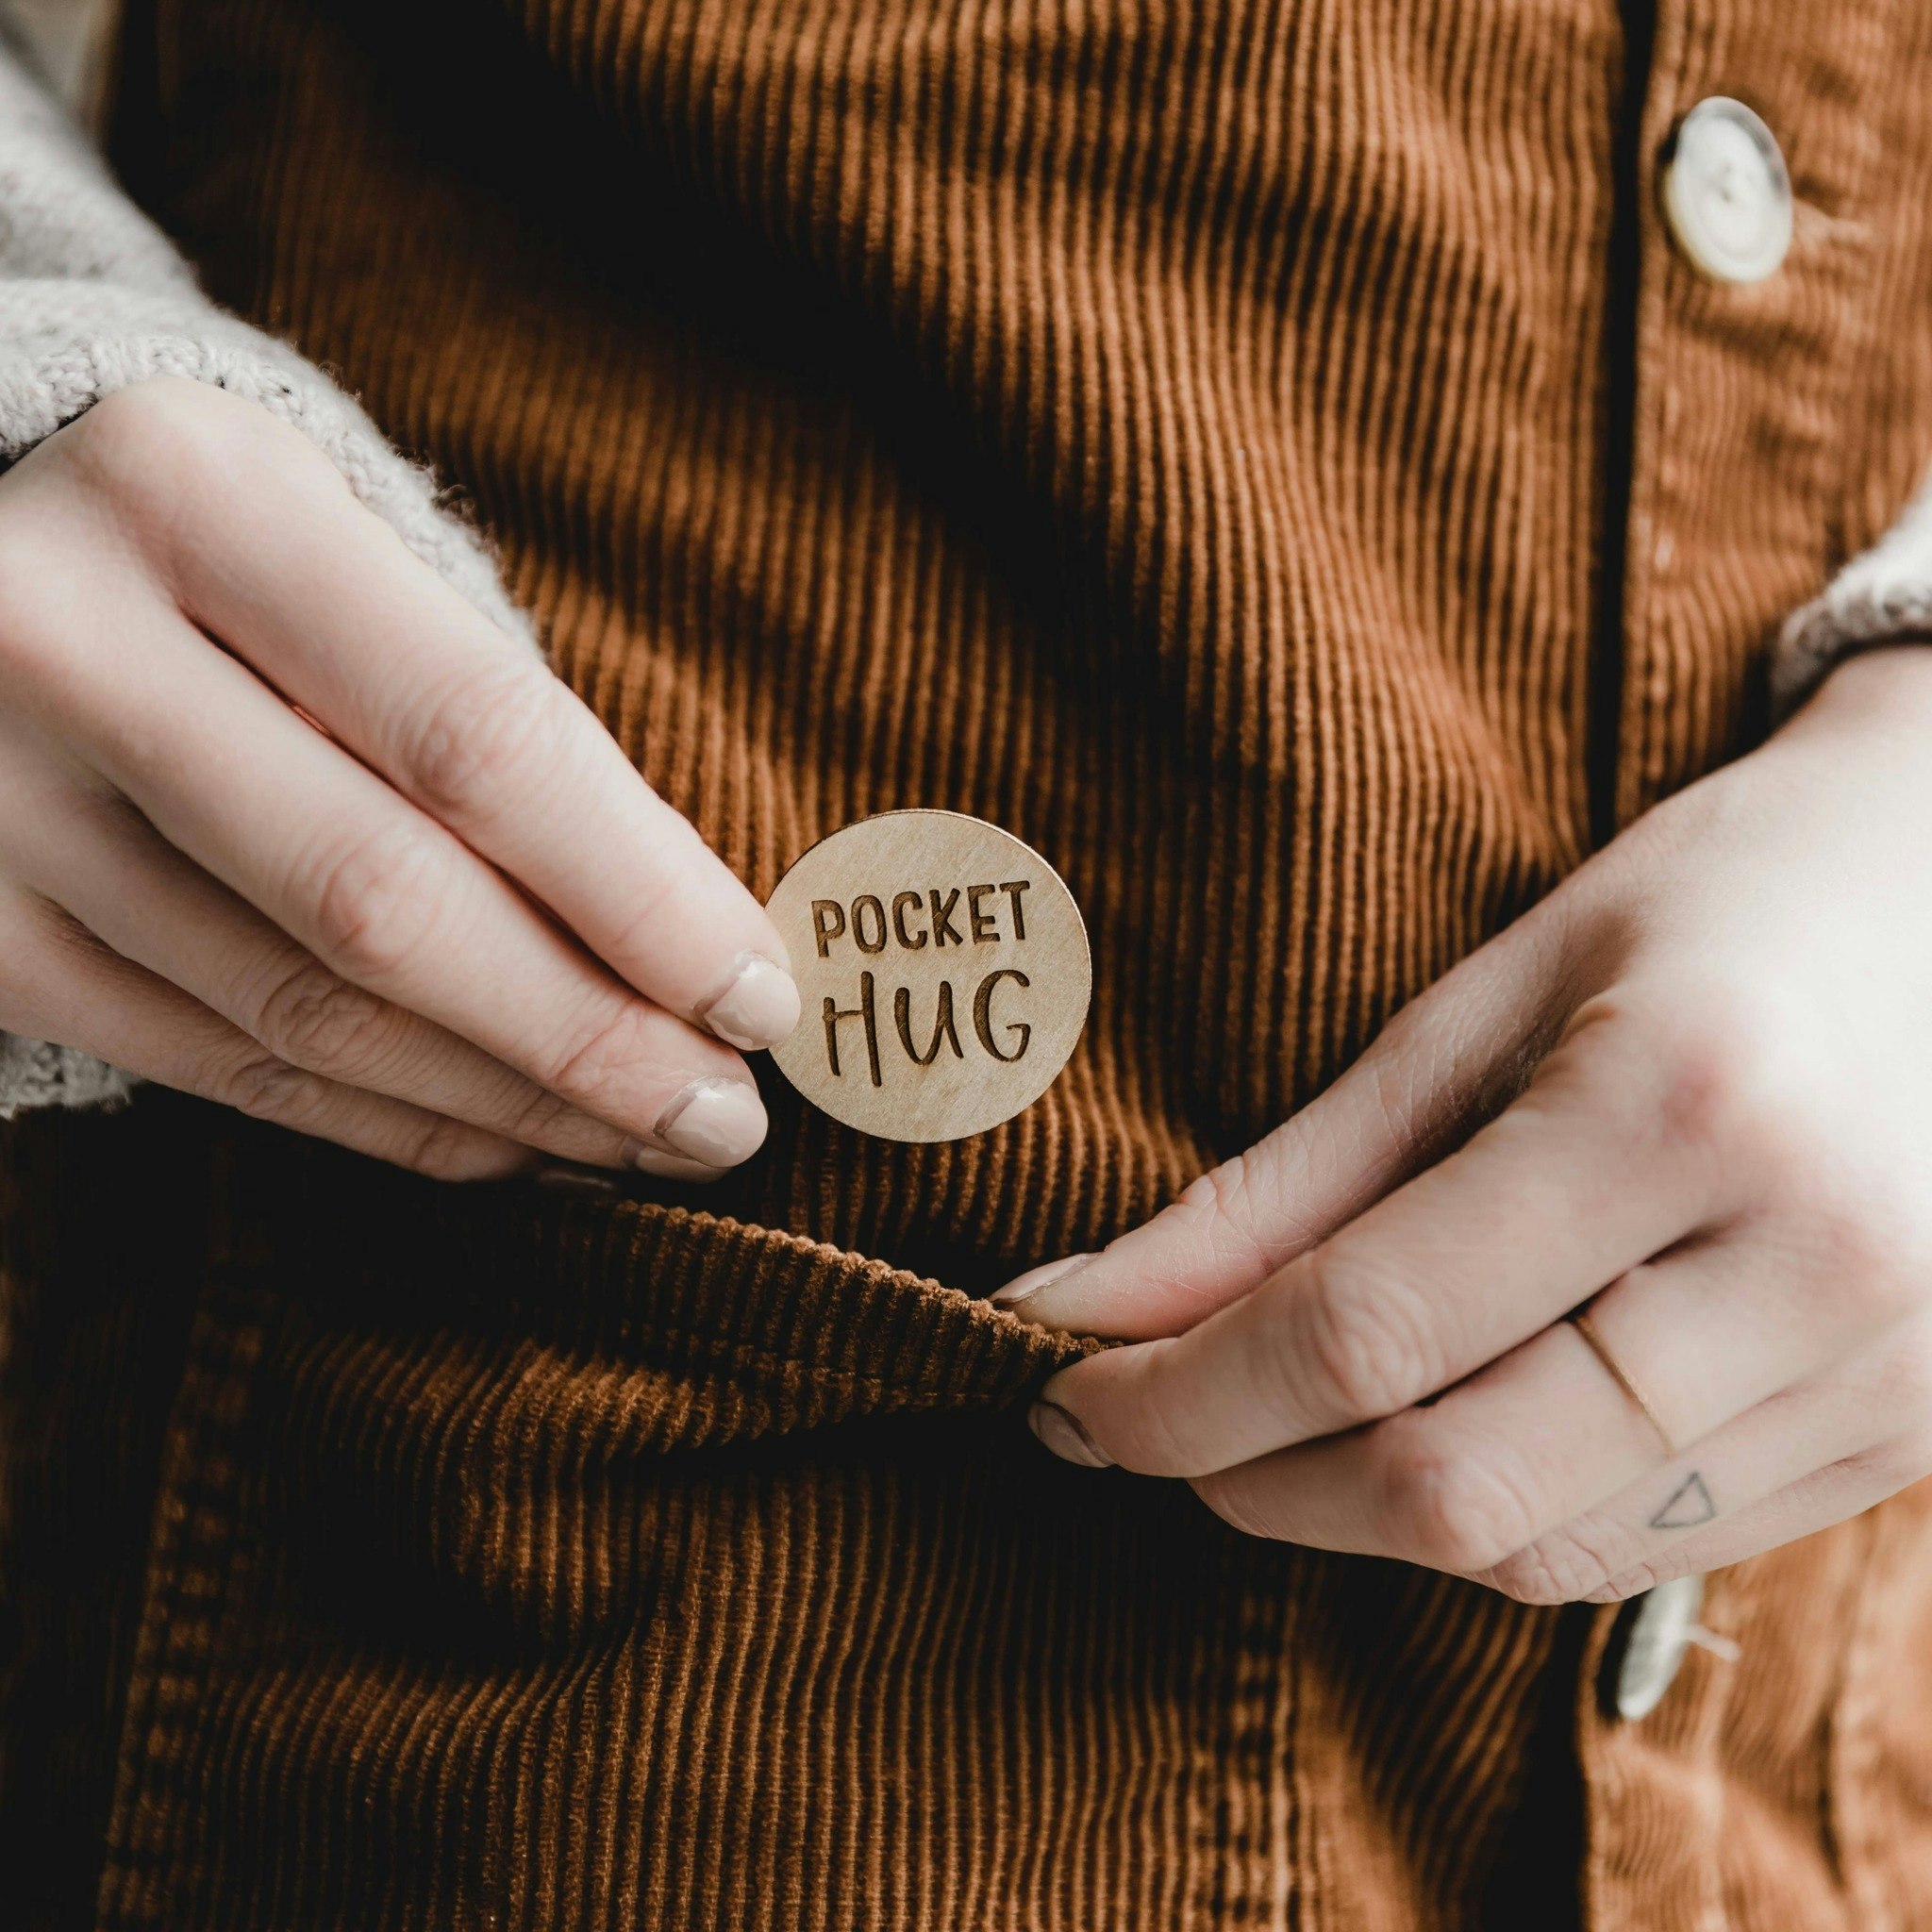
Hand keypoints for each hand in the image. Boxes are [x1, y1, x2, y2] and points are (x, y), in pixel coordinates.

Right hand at [0, 380, 798, 1179]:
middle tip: (725, 1120)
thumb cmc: (217, 558)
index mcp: (195, 495)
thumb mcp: (341, 546)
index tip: (760, 998)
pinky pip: (218, 1066)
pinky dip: (386, 1122)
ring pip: (305, 1012)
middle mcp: (63, 643)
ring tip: (643, 1141)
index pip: (476, 740)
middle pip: (387, 905)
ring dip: (505, 1103)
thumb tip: (690, 936)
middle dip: (588, 1039)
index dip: (639, 895)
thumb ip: (484, 713)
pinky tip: (507, 1143)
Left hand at [1000, 645, 1931, 1603]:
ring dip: (1356, 1511)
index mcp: (1680, 1107)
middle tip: (1145, 1413)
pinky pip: (1640, 1547)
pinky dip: (1491, 1517)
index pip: (1367, 1328)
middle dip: (1249, 1474)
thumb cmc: (1711, 906)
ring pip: (1540, 1548)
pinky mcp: (1909, 1440)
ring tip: (1275, 1418)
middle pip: (1451, 1485)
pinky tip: (1430, 1429)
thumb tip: (1090, 1301)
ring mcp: (1884, 1378)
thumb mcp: (1485, 997)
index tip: (1059, 1391)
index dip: (1176, 1392)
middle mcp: (1807, 1269)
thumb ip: (1287, 1176)